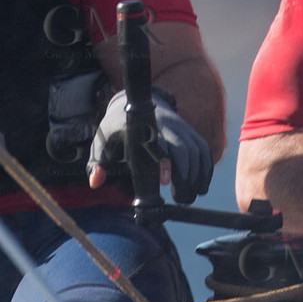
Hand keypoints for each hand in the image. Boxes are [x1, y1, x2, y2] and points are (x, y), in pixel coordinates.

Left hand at [88, 90, 212, 203]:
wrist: (138, 102)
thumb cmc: (116, 128)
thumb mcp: (101, 142)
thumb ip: (97, 163)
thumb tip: (95, 182)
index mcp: (141, 128)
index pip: (156, 144)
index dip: (163, 162)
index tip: (165, 182)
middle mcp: (165, 126)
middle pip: (182, 149)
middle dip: (185, 175)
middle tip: (181, 199)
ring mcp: (180, 127)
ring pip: (196, 150)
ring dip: (198, 174)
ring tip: (193, 195)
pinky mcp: (190, 131)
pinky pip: (204, 149)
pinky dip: (206, 167)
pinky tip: (202, 184)